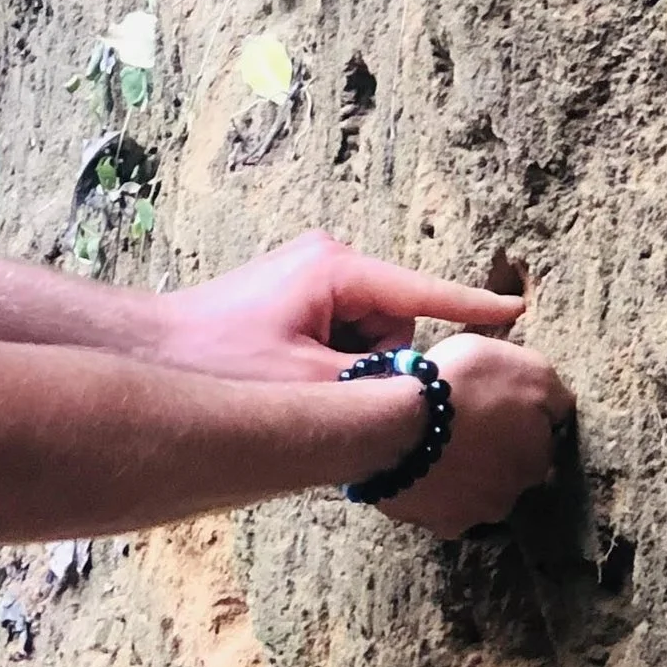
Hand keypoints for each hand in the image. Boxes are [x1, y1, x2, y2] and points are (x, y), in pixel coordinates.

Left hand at [158, 227, 525, 385]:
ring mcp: (311, 280)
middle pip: (395, 323)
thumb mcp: (307, 385)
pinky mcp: (295, 302)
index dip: (473, 308)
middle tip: (331, 392)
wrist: (147, 352)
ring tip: (297, 385)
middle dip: (378, 365)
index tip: (519, 312)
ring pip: (369, 339)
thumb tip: (425, 402)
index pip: (424, 292)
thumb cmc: (218, 361)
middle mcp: (329, 264)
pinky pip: (340, 341)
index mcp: (337, 269)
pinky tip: (290, 382)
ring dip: (349, 371)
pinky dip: (329, 367)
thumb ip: (375, 391)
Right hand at [379, 334, 574, 536]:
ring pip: (476, 494)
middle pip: (509, 471)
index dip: (518, 419)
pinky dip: (435, 491)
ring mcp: (474, 516)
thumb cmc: (462, 386)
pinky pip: (441, 507)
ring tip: (438, 449)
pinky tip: (419, 470)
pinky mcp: (437, 524)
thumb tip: (562, 408)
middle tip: (465, 426)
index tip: (494, 403)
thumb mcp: (522, 365)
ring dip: (465, 476)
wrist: (395, 425)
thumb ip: (551, 389)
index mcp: (539, 456)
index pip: (540, 439)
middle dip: (494, 454)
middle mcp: (514, 495)